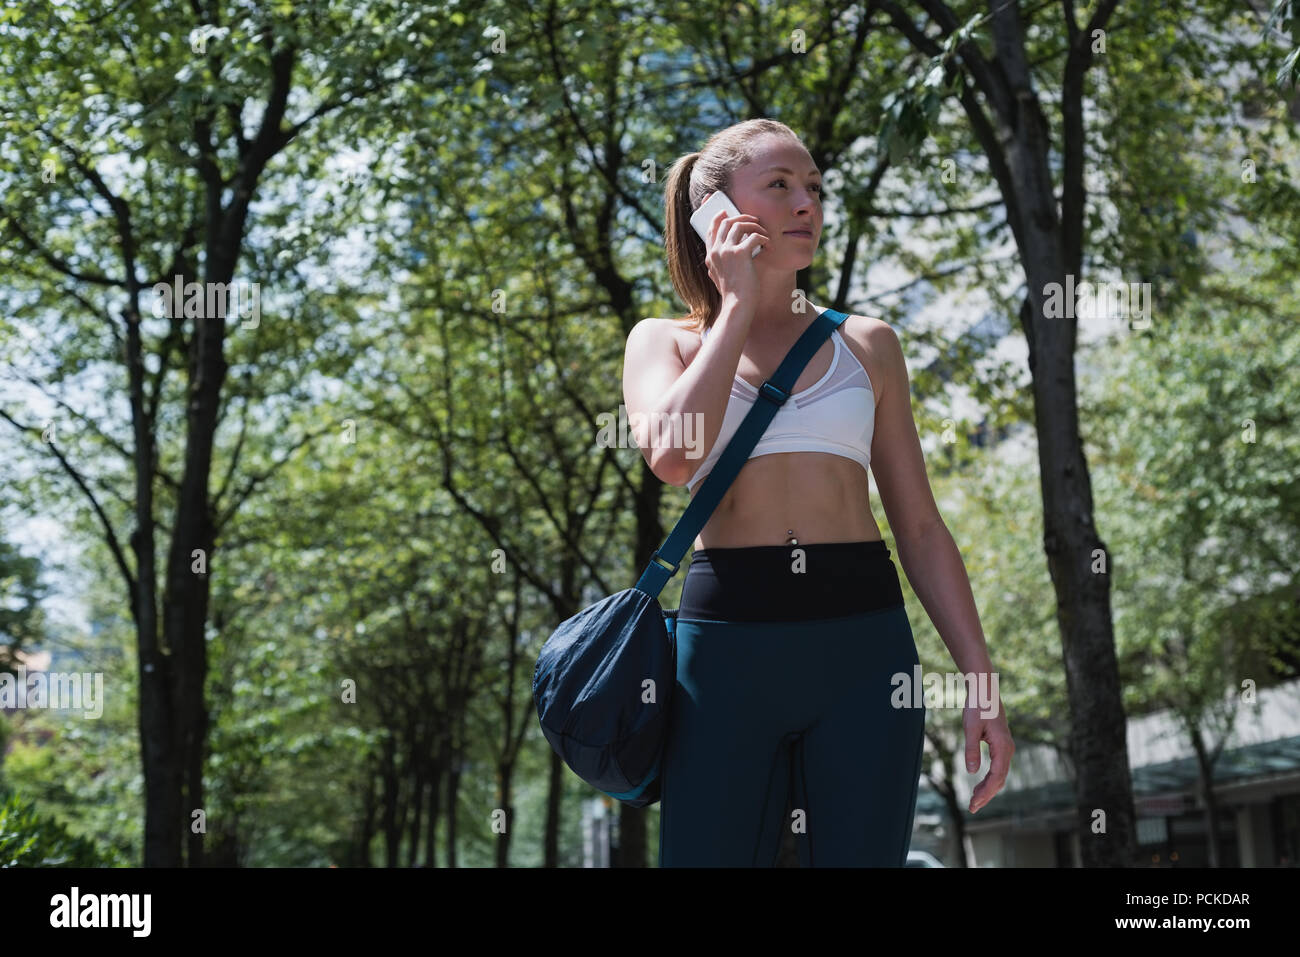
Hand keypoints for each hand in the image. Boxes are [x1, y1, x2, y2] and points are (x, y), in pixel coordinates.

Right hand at [702, 195, 767, 305]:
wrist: (737, 305)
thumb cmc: (732, 294)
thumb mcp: (718, 278)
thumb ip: (717, 265)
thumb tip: (722, 255)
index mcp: (710, 256)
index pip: (711, 230)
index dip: (718, 217)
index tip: (726, 211)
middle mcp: (716, 251)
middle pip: (726, 222)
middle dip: (741, 217)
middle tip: (753, 221)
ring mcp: (727, 251)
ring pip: (740, 225)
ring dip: (755, 226)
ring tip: (763, 233)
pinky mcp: (740, 254)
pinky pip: (754, 236)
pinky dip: (764, 238)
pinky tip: (768, 246)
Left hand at [963, 695, 1013, 813]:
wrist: (984, 691)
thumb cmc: (977, 706)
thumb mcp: (970, 727)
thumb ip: (971, 749)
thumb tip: (972, 772)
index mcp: (1003, 747)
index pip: (996, 777)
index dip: (986, 793)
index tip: (974, 803)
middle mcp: (1008, 750)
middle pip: (999, 779)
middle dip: (986, 795)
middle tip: (972, 808)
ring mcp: (1005, 748)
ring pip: (999, 775)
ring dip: (988, 789)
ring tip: (974, 800)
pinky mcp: (1000, 746)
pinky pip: (997, 768)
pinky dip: (989, 779)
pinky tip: (979, 785)